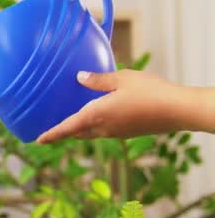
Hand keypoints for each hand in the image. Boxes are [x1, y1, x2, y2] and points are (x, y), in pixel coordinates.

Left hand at [36, 69, 210, 143]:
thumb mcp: (122, 78)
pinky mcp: (129, 133)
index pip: (68, 128)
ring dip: (80, 129)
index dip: (52, 134)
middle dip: (65, 132)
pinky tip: (100, 115)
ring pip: (92, 133)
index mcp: (97, 116)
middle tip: (52, 130)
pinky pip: (106, 131)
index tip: (38, 140)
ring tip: (72, 121)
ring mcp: (117, 133)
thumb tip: (79, 77)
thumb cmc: (150, 91)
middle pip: (78, 133)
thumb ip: (98, 79)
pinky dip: (96, 126)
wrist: (179, 110)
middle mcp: (104, 128)